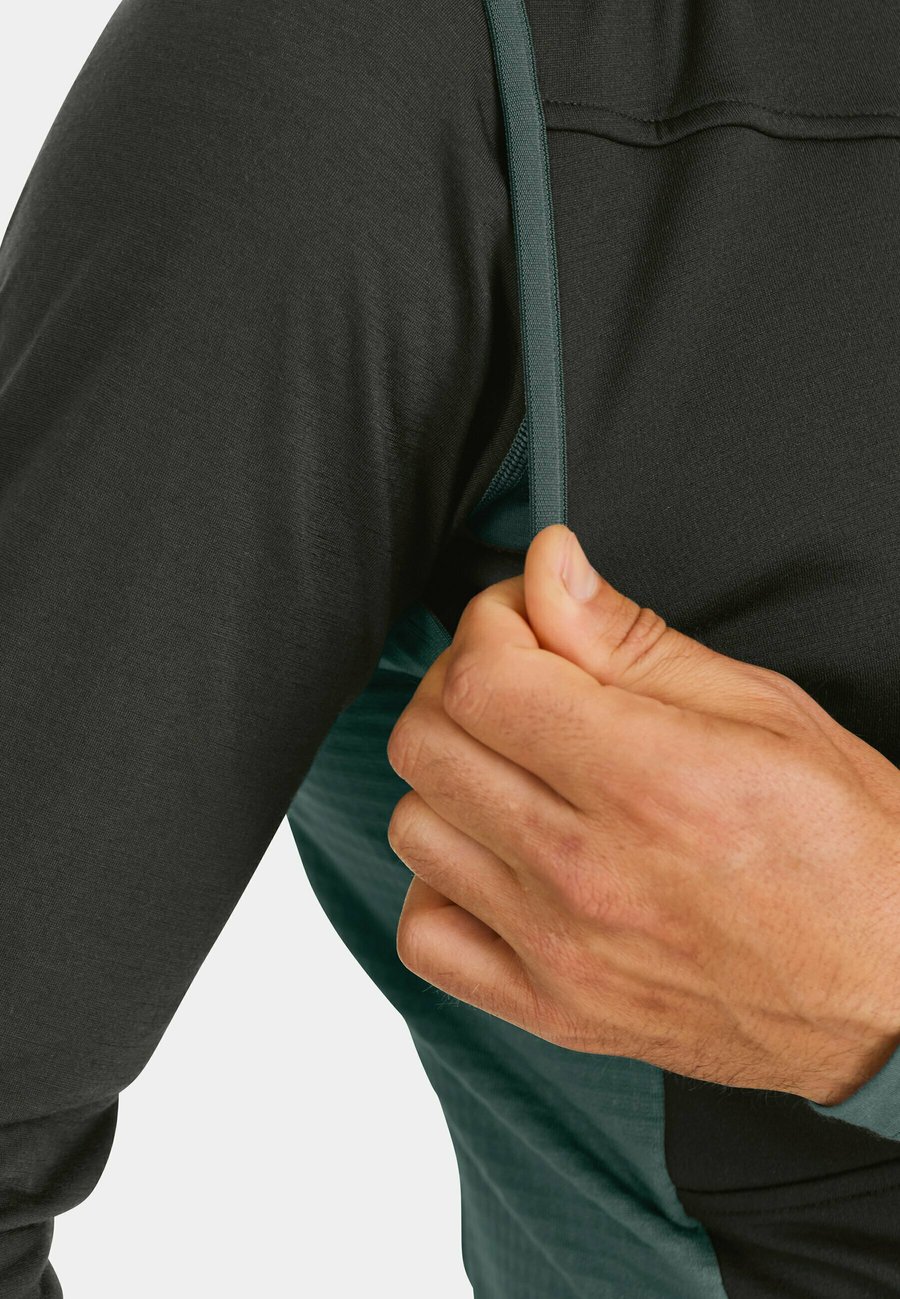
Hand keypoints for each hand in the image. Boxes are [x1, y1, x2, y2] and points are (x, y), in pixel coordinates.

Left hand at [385, 525, 899, 1105]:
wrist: (894, 992)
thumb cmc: (851, 850)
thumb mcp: (763, 709)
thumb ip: (632, 640)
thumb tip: (548, 571)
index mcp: (647, 779)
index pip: (481, 678)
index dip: (489, 624)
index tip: (526, 620)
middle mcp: (586, 870)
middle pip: (426, 743)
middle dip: (459, 682)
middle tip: (519, 678)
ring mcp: (560, 949)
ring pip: (414, 828)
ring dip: (452, 777)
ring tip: (518, 769)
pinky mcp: (552, 1009)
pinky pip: (426, 937)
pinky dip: (444, 884)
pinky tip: (500, 859)